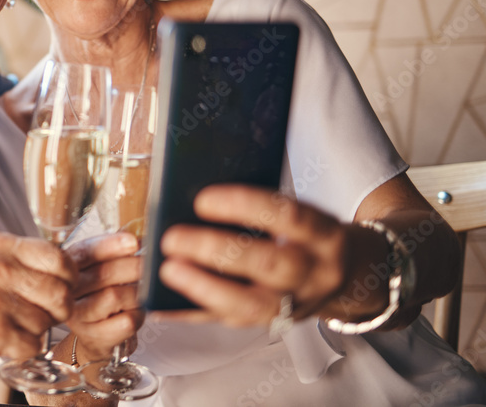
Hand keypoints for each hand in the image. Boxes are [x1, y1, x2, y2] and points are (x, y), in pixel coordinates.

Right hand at [0, 232, 76, 368]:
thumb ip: (22, 257)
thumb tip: (65, 267)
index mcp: (1, 245)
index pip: (59, 259)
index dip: (69, 278)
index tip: (64, 286)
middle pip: (60, 293)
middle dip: (59, 309)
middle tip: (47, 313)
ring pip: (46, 321)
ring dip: (37, 329)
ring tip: (17, 324)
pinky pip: (32, 344)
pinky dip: (25, 348)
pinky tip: (10, 339)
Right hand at [64, 232, 143, 363]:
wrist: (95, 336)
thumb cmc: (101, 298)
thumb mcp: (100, 272)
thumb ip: (112, 254)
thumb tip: (139, 239)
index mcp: (69, 268)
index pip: (85, 252)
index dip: (110, 245)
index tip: (134, 241)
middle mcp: (69, 291)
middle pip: (102, 274)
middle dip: (132, 266)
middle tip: (150, 264)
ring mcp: (80, 316)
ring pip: (114, 297)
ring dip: (136, 291)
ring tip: (143, 290)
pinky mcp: (96, 336)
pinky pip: (126, 321)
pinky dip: (139, 313)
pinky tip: (137, 311)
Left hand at [153, 185, 388, 327]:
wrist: (351, 277)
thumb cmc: (308, 235)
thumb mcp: (302, 213)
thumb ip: (262, 205)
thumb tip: (197, 189)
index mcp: (324, 234)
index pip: (288, 216)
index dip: (245, 206)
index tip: (203, 199)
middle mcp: (315, 272)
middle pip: (269, 264)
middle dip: (216, 250)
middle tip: (172, 237)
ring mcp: (295, 305)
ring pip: (253, 305)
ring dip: (204, 288)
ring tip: (167, 269)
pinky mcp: (273, 325)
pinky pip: (230, 323)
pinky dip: (193, 313)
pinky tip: (162, 303)